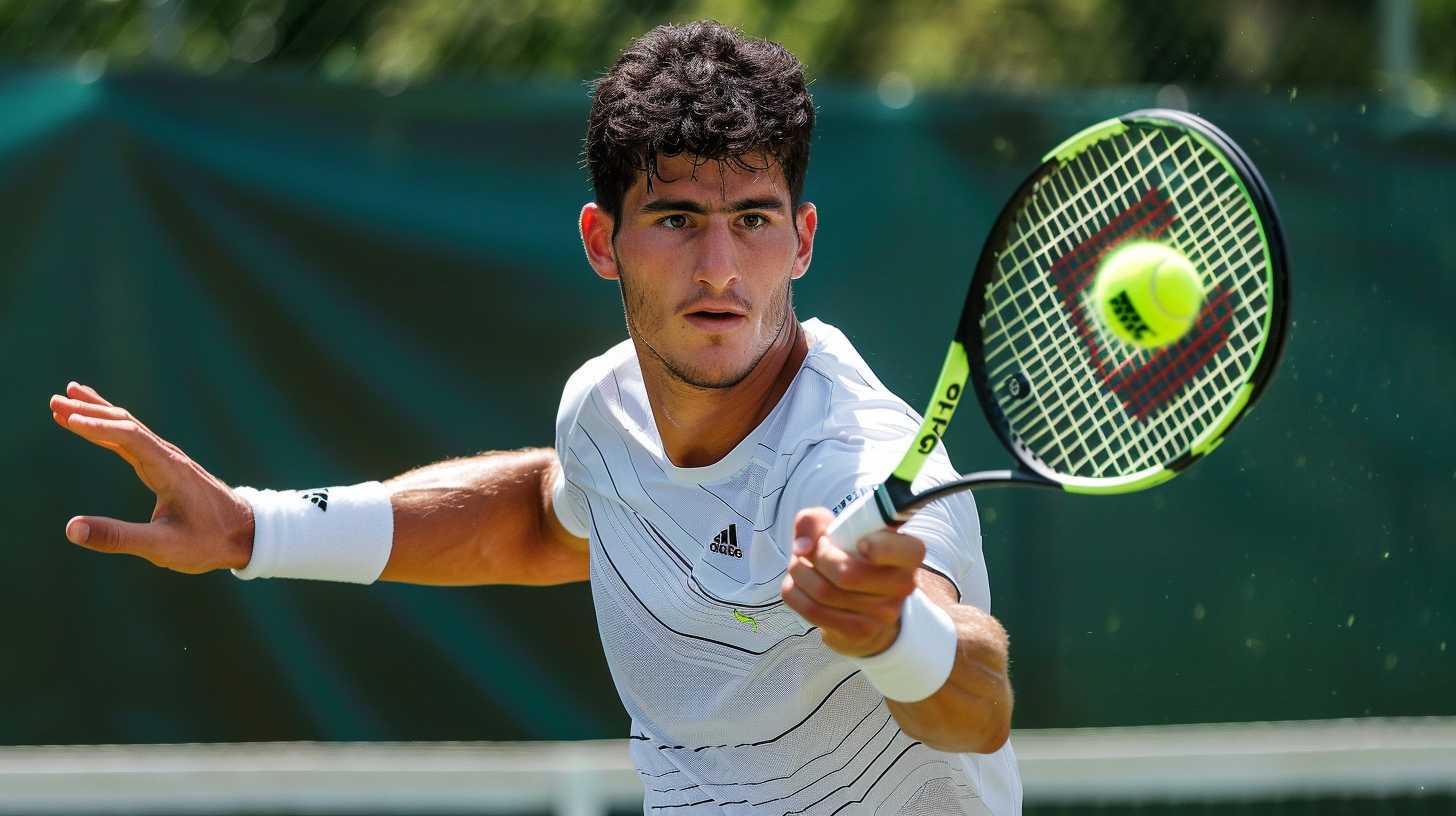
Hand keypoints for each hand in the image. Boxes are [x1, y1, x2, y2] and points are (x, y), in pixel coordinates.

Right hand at [49, 382, 253, 573]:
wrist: (246, 534)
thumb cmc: (207, 542)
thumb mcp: (162, 547)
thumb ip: (117, 537)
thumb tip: (71, 529)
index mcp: (169, 470)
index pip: (129, 438)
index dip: (97, 426)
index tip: (66, 417)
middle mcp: (169, 457)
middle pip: (126, 425)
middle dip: (90, 411)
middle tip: (55, 400)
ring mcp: (169, 460)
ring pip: (130, 428)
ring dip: (99, 413)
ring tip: (68, 398)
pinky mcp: (168, 467)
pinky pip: (135, 439)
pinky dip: (112, 428)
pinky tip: (99, 424)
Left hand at [780, 507, 923, 657]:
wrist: (862, 606)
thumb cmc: (852, 557)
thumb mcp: (840, 529)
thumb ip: (815, 522)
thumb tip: (802, 546)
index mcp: (908, 553)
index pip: (907, 551)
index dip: (877, 545)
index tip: (859, 542)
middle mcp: (902, 585)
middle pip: (847, 573)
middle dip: (817, 556)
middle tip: (813, 550)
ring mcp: (881, 614)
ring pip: (824, 591)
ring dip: (800, 573)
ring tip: (800, 565)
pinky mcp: (858, 632)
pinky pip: (812, 610)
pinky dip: (796, 592)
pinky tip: (800, 585)